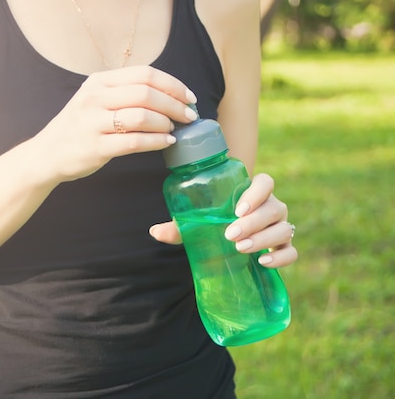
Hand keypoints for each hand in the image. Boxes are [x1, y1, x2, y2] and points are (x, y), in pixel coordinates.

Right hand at [33, 66, 198, 182]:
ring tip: (174, 129)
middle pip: (146, 93)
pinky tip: (166, 142)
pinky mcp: (96, 147)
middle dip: (174, 104)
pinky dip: (156, 141)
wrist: (47, 154)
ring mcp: (93, 123)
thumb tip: (168, 96)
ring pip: (142, 116)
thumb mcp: (95, 99)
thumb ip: (124, 93)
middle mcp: (94, 98)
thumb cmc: (79, 127)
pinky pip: (134, 142)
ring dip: (165, 123)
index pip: (144, 74)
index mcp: (98, 81)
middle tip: (189, 116)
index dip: (172, 84)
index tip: (188, 97)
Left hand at [149, 173, 297, 267]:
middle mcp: (271, 207)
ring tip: (241, 248)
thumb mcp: (195, 224)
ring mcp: (280, 227)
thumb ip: (179, 225)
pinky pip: (291, 252)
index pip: (265, 182)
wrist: (227, 246)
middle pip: (274, 207)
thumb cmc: (213, 226)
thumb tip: (155, 231)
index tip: (237, 208)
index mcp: (252, 193)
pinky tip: (263, 262)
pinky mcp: (283, 248)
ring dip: (264, 239)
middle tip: (230, 234)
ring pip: (283, 229)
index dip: (256, 193)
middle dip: (253, 221)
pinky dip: (281, 257)